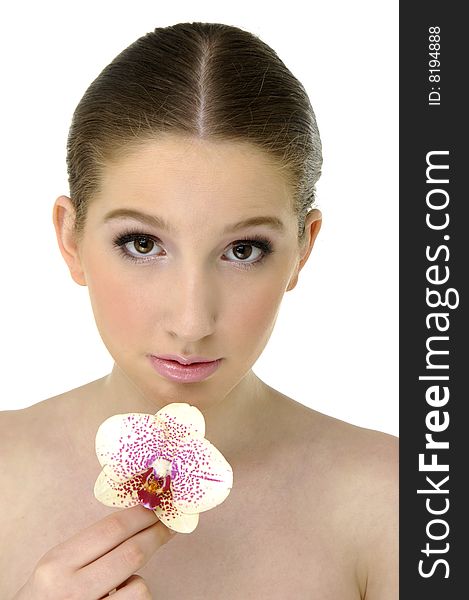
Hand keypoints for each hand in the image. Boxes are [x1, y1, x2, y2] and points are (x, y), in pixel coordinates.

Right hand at [13, 504, 175, 598]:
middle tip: (170, 525)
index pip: (112, 528)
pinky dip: (133, 595)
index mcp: (58, 562)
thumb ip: (92, 544)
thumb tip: (140, 518)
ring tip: (125, 576)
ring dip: (140, 575)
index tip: (159, 506)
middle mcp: (71, 588)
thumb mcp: (59, 563)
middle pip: (132, 552)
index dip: (142, 515)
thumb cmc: (50, 591)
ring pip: (139, 586)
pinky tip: (117, 596)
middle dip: (157, 535)